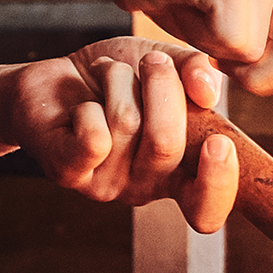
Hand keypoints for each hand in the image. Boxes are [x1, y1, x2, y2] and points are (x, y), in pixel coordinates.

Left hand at [13, 39, 237, 231]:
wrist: (52, 79)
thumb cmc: (113, 80)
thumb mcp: (165, 63)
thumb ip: (196, 71)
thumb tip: (209, 94)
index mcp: (179, 172)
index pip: (207, 209)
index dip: (219, 184)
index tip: (218, 144)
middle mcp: (145, 187)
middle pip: (166, 147)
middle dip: (163, 86)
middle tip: (152, 63)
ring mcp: (105, 185)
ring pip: (127, 126)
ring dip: (119, 81)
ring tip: (108, 75)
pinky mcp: (68, 172)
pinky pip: (93, 139)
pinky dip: (90, 103)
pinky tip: (82, 105)